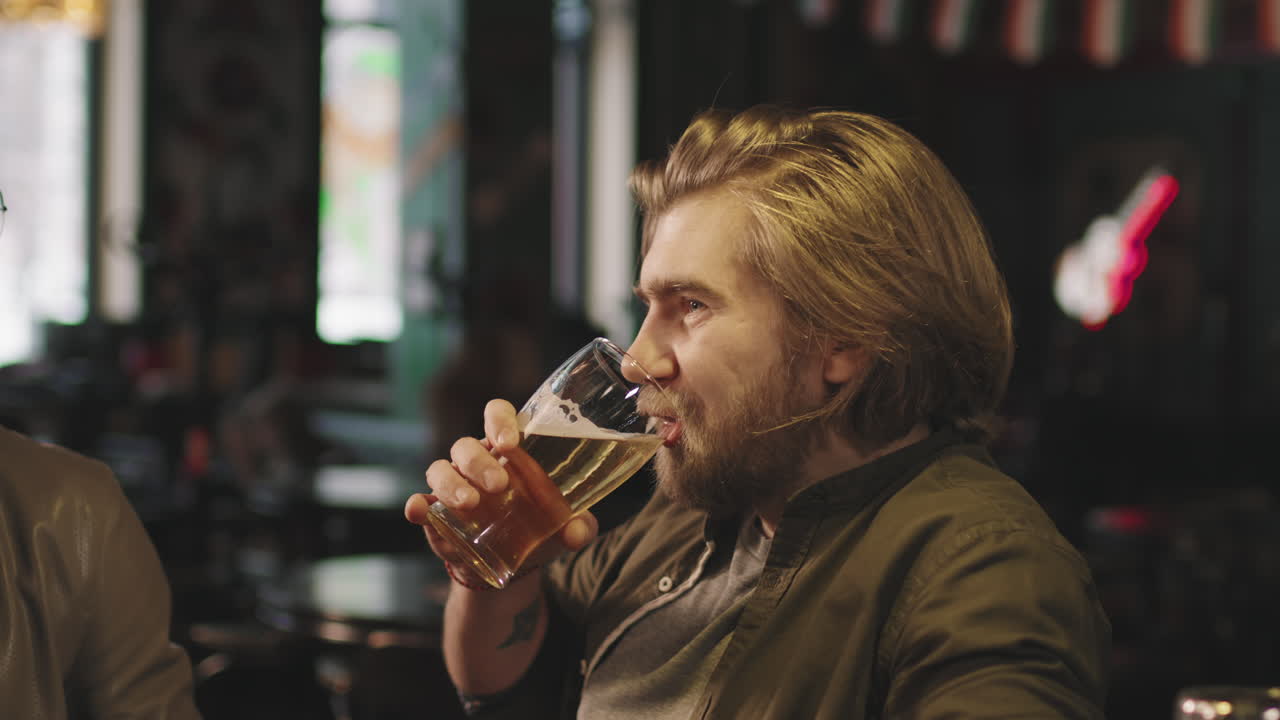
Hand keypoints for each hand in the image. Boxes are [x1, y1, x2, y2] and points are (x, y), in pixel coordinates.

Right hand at [404, 398, 598, 587]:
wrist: (512, 566)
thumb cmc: (540, 528)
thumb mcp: (565, 527)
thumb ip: (580, 526)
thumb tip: (579, 532)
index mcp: (507, 449)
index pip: (496, 415)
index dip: (500, 420)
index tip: (511, 442)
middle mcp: (475, 460)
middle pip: (466, 445)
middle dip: (480, 462)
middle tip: (499, 485)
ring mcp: (452, 485)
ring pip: (440, 469)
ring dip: (452, 483)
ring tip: (470, 503)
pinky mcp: (435, 515)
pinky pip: (420, 502)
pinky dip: (417, 505)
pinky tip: (420, 511)